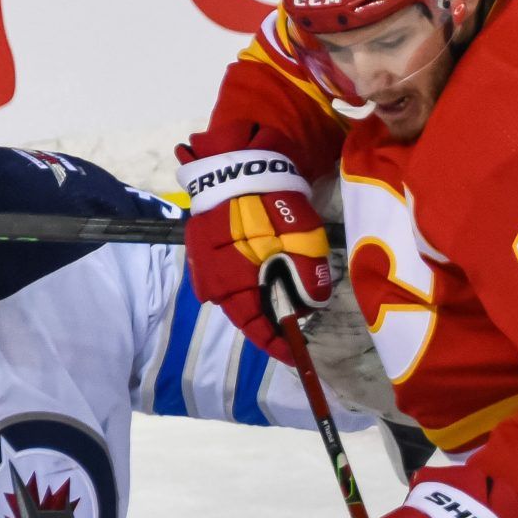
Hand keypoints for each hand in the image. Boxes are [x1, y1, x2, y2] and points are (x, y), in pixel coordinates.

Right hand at [179, 127, 331, 357]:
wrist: (244, 162)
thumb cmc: (274, 201)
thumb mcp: (303, 238)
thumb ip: (308, 275)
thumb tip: (309, 307)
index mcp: (231, 278)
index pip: (252, 325)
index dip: (275, 342)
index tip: (296, 355)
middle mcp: (213, 277)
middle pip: (244, 313)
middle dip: (270, 323)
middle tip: (297, 326)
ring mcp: (207, 263)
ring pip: (237, 297)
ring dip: (261, 303)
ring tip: (287, 305)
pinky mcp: (208, 249)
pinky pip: (230, 278)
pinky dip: (251, 285)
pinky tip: (270, 281)